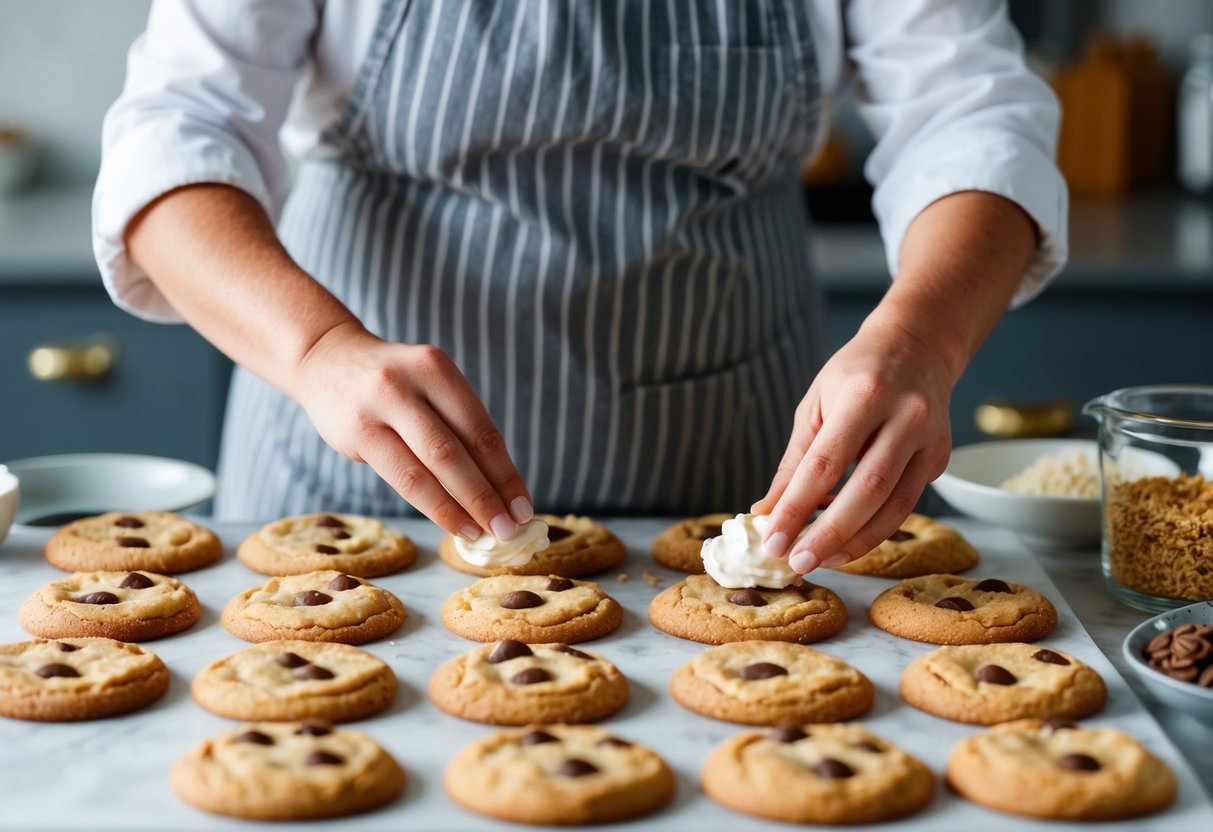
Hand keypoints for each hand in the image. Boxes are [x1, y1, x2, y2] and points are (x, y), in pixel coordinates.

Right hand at [291, 321, 532, 539]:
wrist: (326, 360)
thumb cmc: (392, 383)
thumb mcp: (427, 385)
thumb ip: (457, 426)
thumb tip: (499, 488)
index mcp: (437, 368)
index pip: (482, 430)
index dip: (506, 473)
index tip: (524, 506)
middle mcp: (410, 382)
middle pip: (460, 450)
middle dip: (490, 495)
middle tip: (511, 528)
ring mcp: (380, 406)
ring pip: (431, 467)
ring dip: (463, 506)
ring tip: (486, 533)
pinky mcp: (358, 432)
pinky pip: (403, 478)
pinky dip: (434, 506)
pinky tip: (453, 524)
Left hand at [750, 311, 953, 572]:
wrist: (917, 344)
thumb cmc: (855, 373)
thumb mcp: (816, 403)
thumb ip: (794, 460)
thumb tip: (767, 511)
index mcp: (864, 395)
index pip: (825, 464)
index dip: (797, 507)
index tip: (773, 540)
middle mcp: (904, 416)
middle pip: (866, 491)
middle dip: (828, 534)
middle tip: (797, 562)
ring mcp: (930, 439)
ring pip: (894, 506)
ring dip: (855, 541)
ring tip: (821, 561)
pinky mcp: (941, 457)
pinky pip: (907, 504)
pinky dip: (875, 529)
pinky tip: (848, 542)